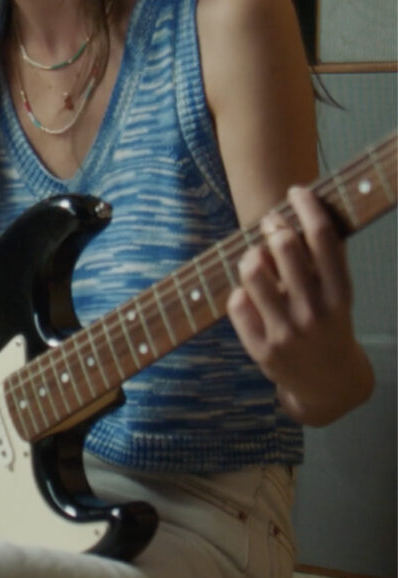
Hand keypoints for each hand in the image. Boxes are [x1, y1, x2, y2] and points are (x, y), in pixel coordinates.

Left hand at [227, 186, 373, 426]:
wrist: (329, 386)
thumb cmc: (330, 327)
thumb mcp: (338, 296)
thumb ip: (324, 261)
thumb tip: (303, 212)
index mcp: (339, 296)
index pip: (323, 238)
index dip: (308, 206)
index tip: (297, 191)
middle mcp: (314, 313)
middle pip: (284, 247)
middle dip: (274, 225)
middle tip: (271, 221)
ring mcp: (286, 333)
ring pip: (252, 270)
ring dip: (251, 255)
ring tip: (256, 257)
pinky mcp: (261, 349)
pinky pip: (237, 302)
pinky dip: (240, 292)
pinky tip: (250, 294)